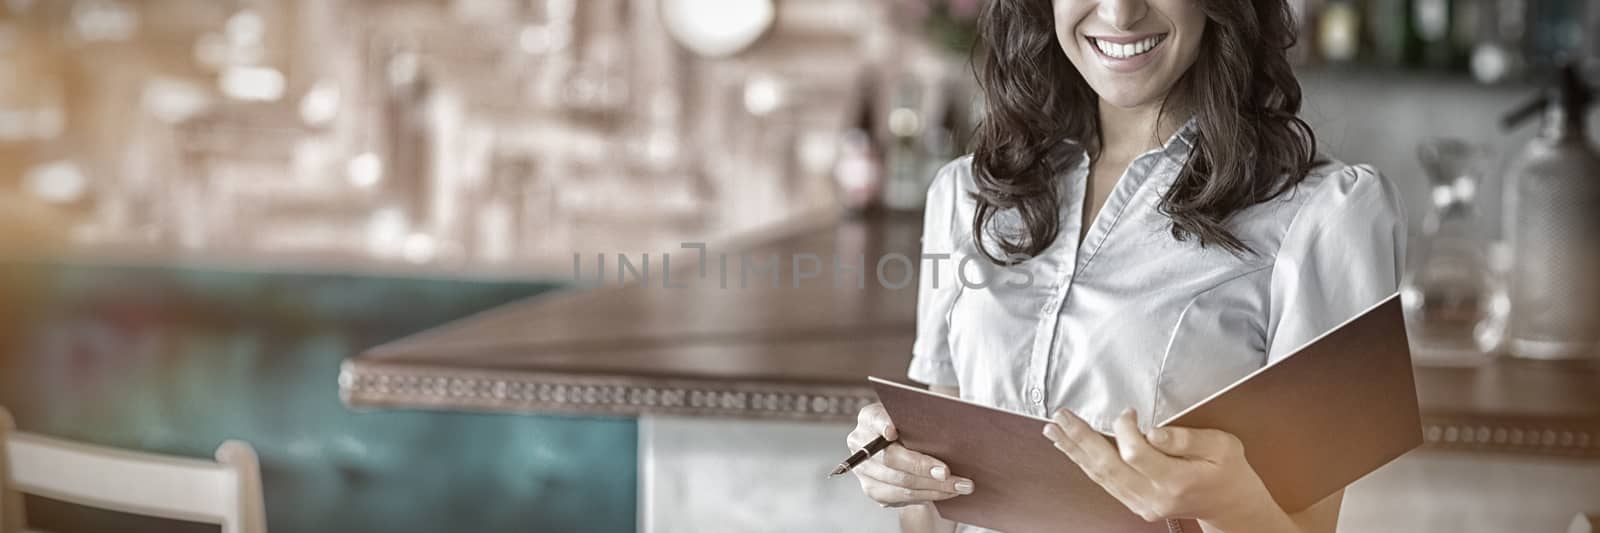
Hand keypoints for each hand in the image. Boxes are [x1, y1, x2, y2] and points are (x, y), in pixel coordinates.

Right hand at [847, 402, 974, 506]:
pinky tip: (948, 492)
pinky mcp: (873, 490)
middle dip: (922, 467)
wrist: (905, 446)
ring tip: (960, 486)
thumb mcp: (915, 417)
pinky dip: (928, 495)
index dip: (882, 425)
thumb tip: (949, 429)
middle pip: (890, 459)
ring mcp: (864, 470)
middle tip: (948, 473)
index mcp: (869, 418)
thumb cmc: (915, 427)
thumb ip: (922, 420)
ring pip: (899, 484)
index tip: (893, 431)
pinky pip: (902, 498)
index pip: (874, 420)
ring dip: (933, 487)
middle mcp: (860, 443)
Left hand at [1041, 408, 1292, 530]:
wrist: (1229, 504)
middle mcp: (1155, 496)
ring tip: (1054, 430)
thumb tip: (1152, 431)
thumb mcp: (1222, 446)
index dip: (1125, 429)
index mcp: (1178, 480)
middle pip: (1109, 467)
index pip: (1137, 454)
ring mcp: (1143, 504)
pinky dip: (1086, 463)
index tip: (1128, 411)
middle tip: (1061, 417)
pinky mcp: (1136, 505)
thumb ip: (1187, 439)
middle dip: (1081, 439)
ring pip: (1101, 477)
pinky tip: (1071, 448)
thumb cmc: (1227, 469)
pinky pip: (1105, 483)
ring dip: (1075, 451)